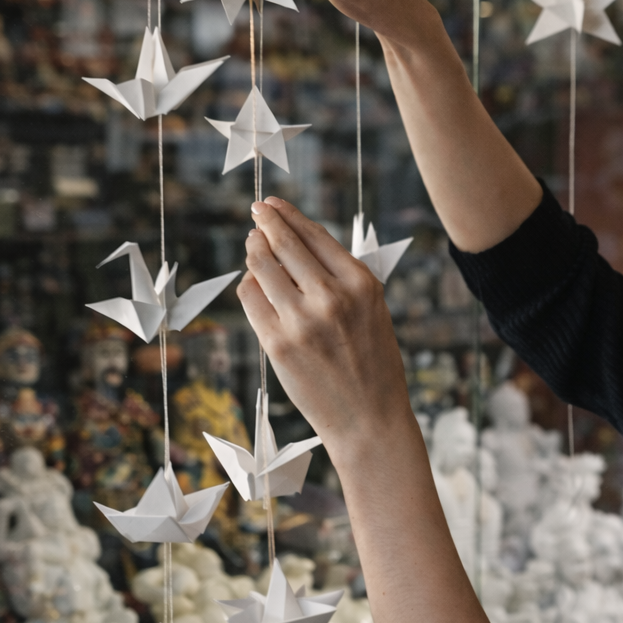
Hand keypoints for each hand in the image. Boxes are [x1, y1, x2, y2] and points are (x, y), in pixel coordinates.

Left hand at [237, 196, 416, 460]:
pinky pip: (251, 299)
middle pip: (285, 244)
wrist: (369, 419)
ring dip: (254, 250)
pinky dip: (249, 286)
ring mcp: (302, 321)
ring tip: (253, 244)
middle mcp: (332, 297)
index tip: (273, 204)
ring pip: (262, 267)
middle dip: (266, 222)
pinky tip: (254, 284)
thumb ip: (341, 279)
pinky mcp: (277, 344)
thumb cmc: (372, 364)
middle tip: (256, 210)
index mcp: (361, 284)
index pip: (316, 235)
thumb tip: (293, 244)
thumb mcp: (373, 311)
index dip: (289, 215)